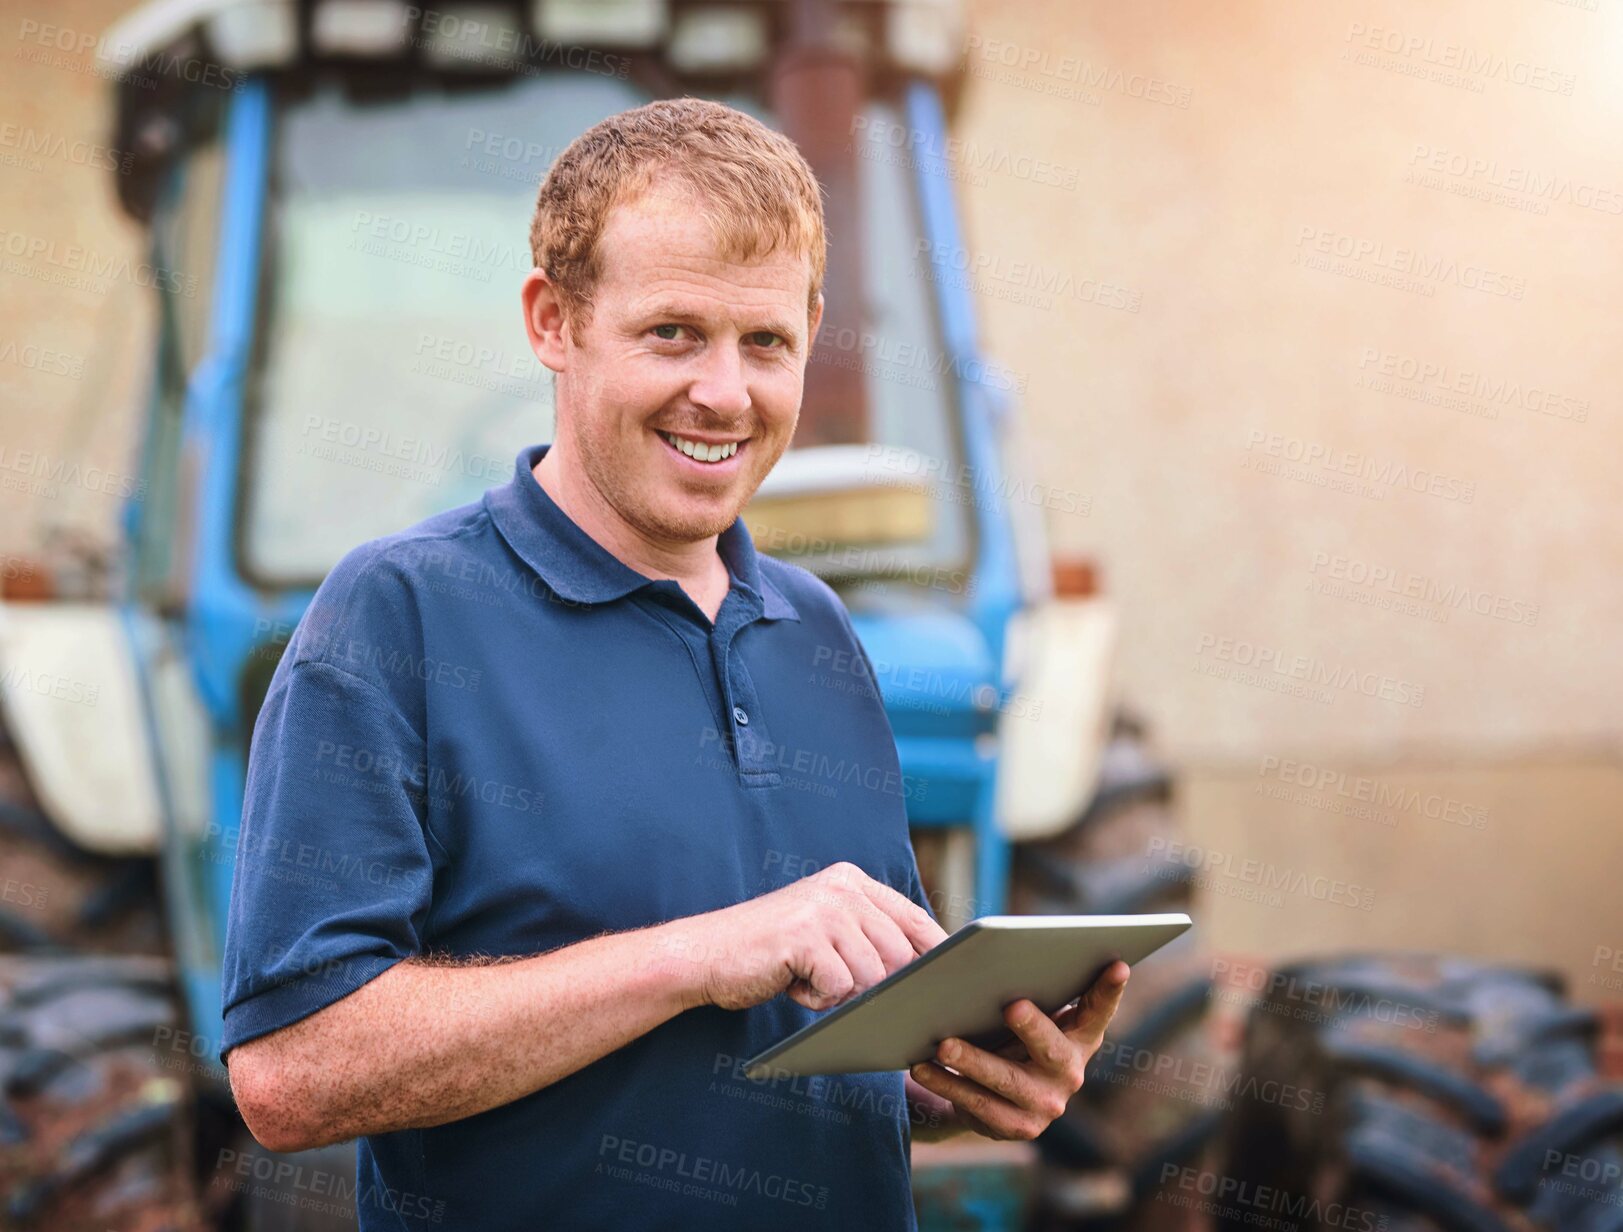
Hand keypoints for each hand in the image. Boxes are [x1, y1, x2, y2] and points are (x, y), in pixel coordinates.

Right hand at [661, 861, 948, 1011]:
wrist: (705, 954)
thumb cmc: (771, 953)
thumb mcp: (826, 931)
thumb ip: (870, 937)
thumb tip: (928, 973)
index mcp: (852, 881)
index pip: (916, 920)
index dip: (938, 955)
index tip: (952, 981)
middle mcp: (843, 888)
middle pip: (900, 956)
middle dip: (879, 985)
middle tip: (840, 986)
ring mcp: (824, 910)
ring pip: (873, 976)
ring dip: (843, 993)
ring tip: (807, 977)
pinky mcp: (805, 938)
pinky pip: (840, 989)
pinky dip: (817, 1000)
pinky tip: (792, 983)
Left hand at [907, 961, 1129, 1140]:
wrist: (996, 1098)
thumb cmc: (1013, 1038)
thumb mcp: (1030, 1017)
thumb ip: (1031, 994)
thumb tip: (998, 960)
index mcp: (1080, 1037)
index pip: (1098, 1010)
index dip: (1110, 990)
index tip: (1118, 964)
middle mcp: (1070, 1072)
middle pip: (1052, 1050)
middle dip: (1032, 1027)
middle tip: (1011, 1005)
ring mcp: (1046, 1105)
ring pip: (1006, 1081)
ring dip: (972, 1061)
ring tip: (943, 1043)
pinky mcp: (1016, 1128)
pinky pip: (977, 1105)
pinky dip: (947, 1084)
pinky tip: (922, 1068)